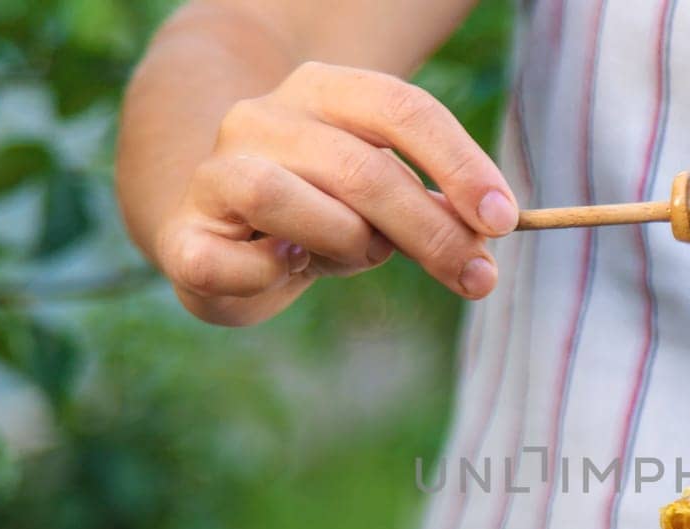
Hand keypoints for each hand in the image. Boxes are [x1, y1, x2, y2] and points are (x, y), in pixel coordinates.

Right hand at [155, 61, 517, 324]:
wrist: (224, 237)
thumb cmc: (323, 217)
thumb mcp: (387, 204)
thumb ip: (435, 210)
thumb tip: (487, 234)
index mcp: (325, 91)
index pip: (403, 109)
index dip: (459, 165)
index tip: (503, 221)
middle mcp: (265, 116)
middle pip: (363, 167)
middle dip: (432, 231)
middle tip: (478, 277)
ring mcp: (218, 169)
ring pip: (288, 201)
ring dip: (345, 244)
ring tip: (351, 254)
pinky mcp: (186, 233)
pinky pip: (232, 262)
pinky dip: (270, 276)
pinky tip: (285, 269)